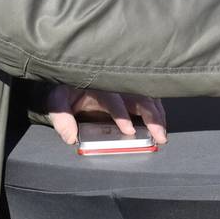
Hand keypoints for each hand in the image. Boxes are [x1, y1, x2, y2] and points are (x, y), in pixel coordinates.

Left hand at [38, 84, 167, 145]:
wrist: (70, 81)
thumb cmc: (65, 92)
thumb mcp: (56, 102)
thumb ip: (61, 118)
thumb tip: (71, 137)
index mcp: (97, 85)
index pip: (113, 99)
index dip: (121, 114)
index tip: (129, 131)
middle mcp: (115, 84)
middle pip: (138, 97)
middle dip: (151, 116)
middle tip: (158, 136)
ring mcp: (126, 86)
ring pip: (148, 97)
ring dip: (158, 115)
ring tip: (162, 134)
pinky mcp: (132, 90)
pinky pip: (150, 98)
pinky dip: (158, 110)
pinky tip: (162, 124)